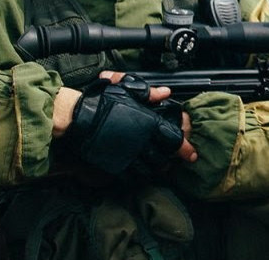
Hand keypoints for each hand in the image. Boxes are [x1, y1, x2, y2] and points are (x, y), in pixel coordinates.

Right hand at [63, 71, 195, 175]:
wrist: (77, 117)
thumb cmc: (102, 102)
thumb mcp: (127, 91)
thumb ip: (149, 94)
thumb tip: (165, 93)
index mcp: (148, 124)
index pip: (174, 140)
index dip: (185, 149)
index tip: (191, 154)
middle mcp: (141, 143)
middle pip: (163, 158)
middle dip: (169, 160)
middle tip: (170, 160)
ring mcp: (127, 156)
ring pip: (148, 170)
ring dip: (154, 170)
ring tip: (156, 167)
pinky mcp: (113, 165)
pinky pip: (130, 177)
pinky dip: (137, 177)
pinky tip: (138, 173)